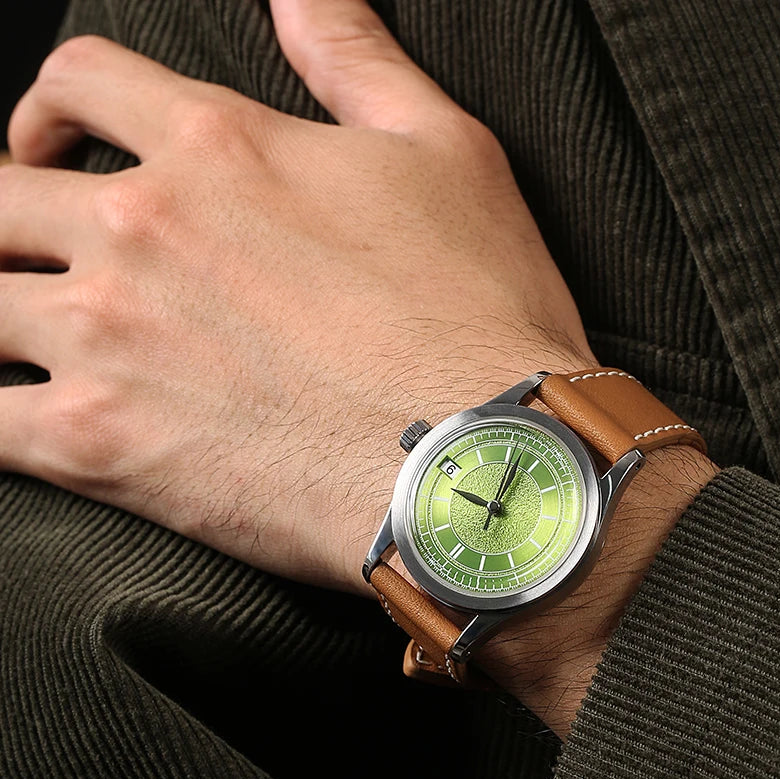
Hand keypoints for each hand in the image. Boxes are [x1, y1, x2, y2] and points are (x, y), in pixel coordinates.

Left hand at [1, 0, 596, 593]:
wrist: (478, 464)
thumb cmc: (476, 320)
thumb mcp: (447, 153)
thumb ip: (357, 59)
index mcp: (217, 147)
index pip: (80, 85)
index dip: (52, 110)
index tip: (54, 146)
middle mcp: (142, 229)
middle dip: (2, 221)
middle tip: (24, 257)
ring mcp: (109, 336)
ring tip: (18, 344)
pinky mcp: (100, 445)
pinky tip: (13, 423)